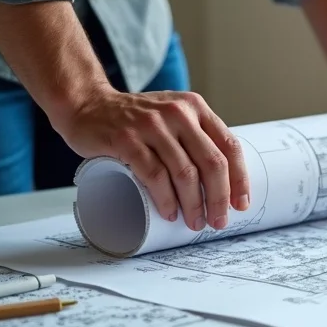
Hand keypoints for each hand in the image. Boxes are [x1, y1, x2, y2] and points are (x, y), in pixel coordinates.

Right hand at [55, 86, 249, 230]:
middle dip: (219, 198)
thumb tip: (222, 182)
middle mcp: (178, 113)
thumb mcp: (172, 116)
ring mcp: (152, 125)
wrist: (86, 104)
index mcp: (195, 108)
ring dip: (193, 204)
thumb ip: (195, 137)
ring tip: (193, 221)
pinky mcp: (127, 140)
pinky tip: (169, 212)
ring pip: (185, 172)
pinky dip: (165, 199)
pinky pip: (155, 175)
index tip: (241, 204)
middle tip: (218, 221)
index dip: (239, 179)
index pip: (229, 146)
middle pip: (212, 162)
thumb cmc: (133, 119)